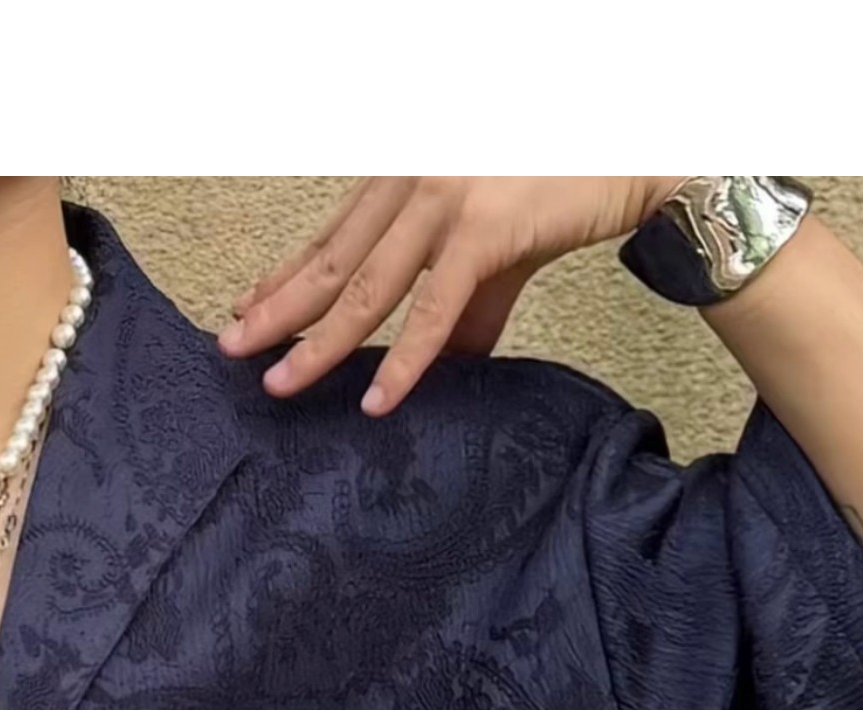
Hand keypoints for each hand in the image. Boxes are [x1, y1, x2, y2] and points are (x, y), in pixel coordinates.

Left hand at [220, 180, 684, 416]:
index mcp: (406, 177)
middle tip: (232, 351)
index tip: (245, 313)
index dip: (284, 278)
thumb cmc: (558, 191)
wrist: (630, 157)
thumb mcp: (493, 252)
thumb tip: (441, 365)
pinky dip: (403, 360)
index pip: (331, 237)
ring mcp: (445, 202)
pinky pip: (433, 310)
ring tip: (282, 386)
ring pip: (366, 288)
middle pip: (331, 262)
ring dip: (318, 343)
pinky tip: (375, 399)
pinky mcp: (484, 231)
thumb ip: (460, 306)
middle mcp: (413, 181)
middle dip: (277, 311)